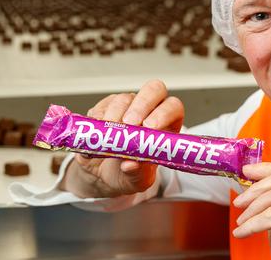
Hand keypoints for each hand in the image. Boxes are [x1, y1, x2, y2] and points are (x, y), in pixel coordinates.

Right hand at [60, 79, 184, 197]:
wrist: (104, 174)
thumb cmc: (130, 173)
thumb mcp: (138, 180)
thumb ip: (138, 173)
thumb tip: (130, 165)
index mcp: (167, 125)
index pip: (173, 107)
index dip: (163, 113)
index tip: (150, 127)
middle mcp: (150, 110)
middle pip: (153, 90)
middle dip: (141, 105)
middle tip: (129, 124)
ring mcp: (129, 106)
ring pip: (125, 98)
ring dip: (116, 116)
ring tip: (109, 137)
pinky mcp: (107, 107)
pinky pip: (103, 105)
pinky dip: (99, 119)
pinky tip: (98, 134)